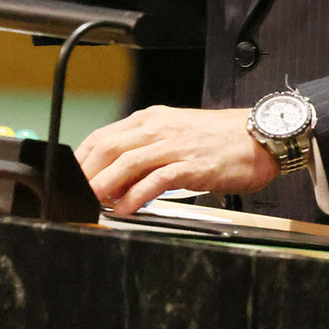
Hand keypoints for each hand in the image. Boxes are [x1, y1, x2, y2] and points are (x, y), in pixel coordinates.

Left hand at [76, 105, 277, 215]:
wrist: (259, 137)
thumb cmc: (219, 139)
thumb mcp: (175, 135)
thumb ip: (146, 153)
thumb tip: (116, 181)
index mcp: (151, 119)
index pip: (104, 136)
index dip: (82, 159)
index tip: (70, 178)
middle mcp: (158, 128)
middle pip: (110, 148)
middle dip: (87, 173)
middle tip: (75, 194)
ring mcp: (175, 145)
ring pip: (128, 162)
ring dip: (105, 184)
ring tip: (93, 203)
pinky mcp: (192, 165)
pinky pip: (157, 179)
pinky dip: (137, 195)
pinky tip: (127, 209)